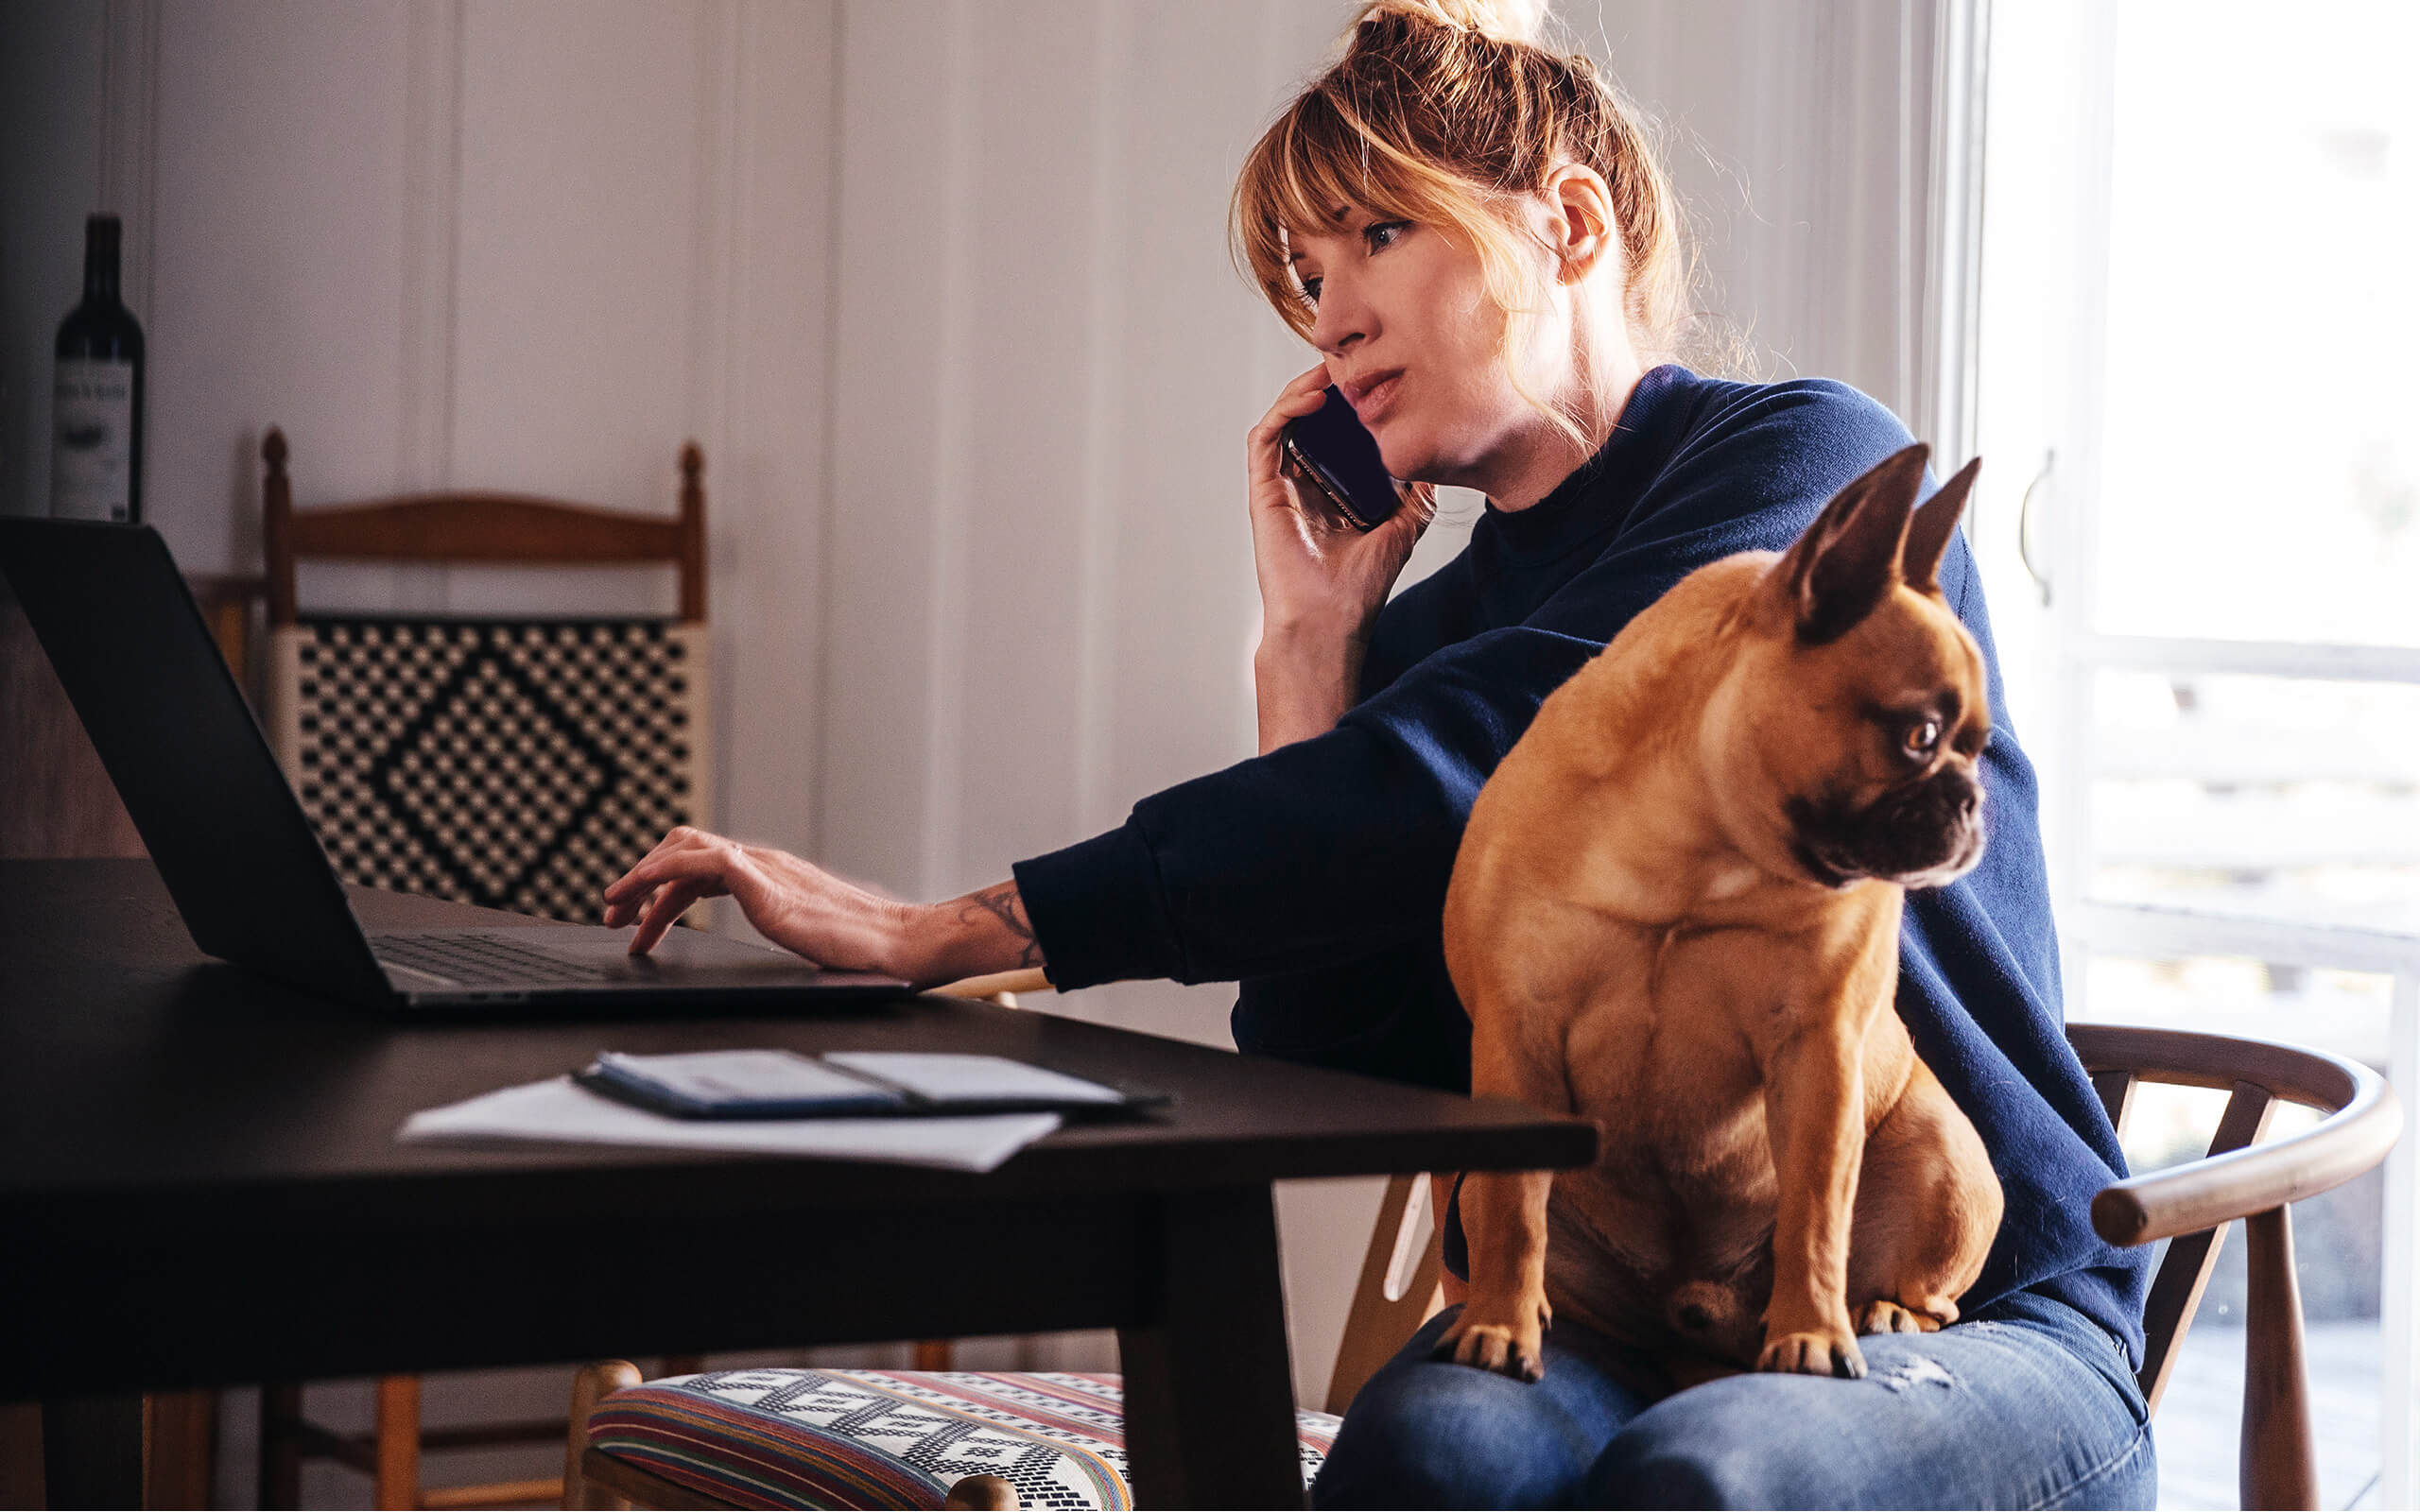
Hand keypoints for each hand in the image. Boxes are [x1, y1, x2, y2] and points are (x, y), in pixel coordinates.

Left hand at [601, 828, 1046, 988]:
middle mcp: (763, 864)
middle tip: (613, 915)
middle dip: (640, 879)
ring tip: (615, 908)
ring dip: (642, 875)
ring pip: (683, 850)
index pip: (699, 867)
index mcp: (770, 875)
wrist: (900, 945)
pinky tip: (643, 898)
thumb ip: (780, 925)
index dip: (659, 891)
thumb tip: (768, 942)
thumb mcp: (805, 934)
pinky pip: (701, 862)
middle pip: (683, 849)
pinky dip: (663, 873)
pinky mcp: (766, 883)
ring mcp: (764, 869)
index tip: (635, 924)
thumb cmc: (864, 950)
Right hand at [1248, 364, 1430, 749]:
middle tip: (1356, 360)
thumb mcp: (1404, 529)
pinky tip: (1314, 398)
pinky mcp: (1264, 490)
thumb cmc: (1359, 589)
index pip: (1337, 431)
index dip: (1351, 402)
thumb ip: (1418, 495)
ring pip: (1285, 418)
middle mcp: (1303, 482)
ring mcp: (1281, 485)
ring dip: (1305, 388)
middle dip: (1329, 385)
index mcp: (1331, 489)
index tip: (1378, 376)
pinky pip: (1265, 437)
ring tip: (1334, 369)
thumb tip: (1437, 460)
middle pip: (1310, 418)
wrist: (1329, 624)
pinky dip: (1286, 410)